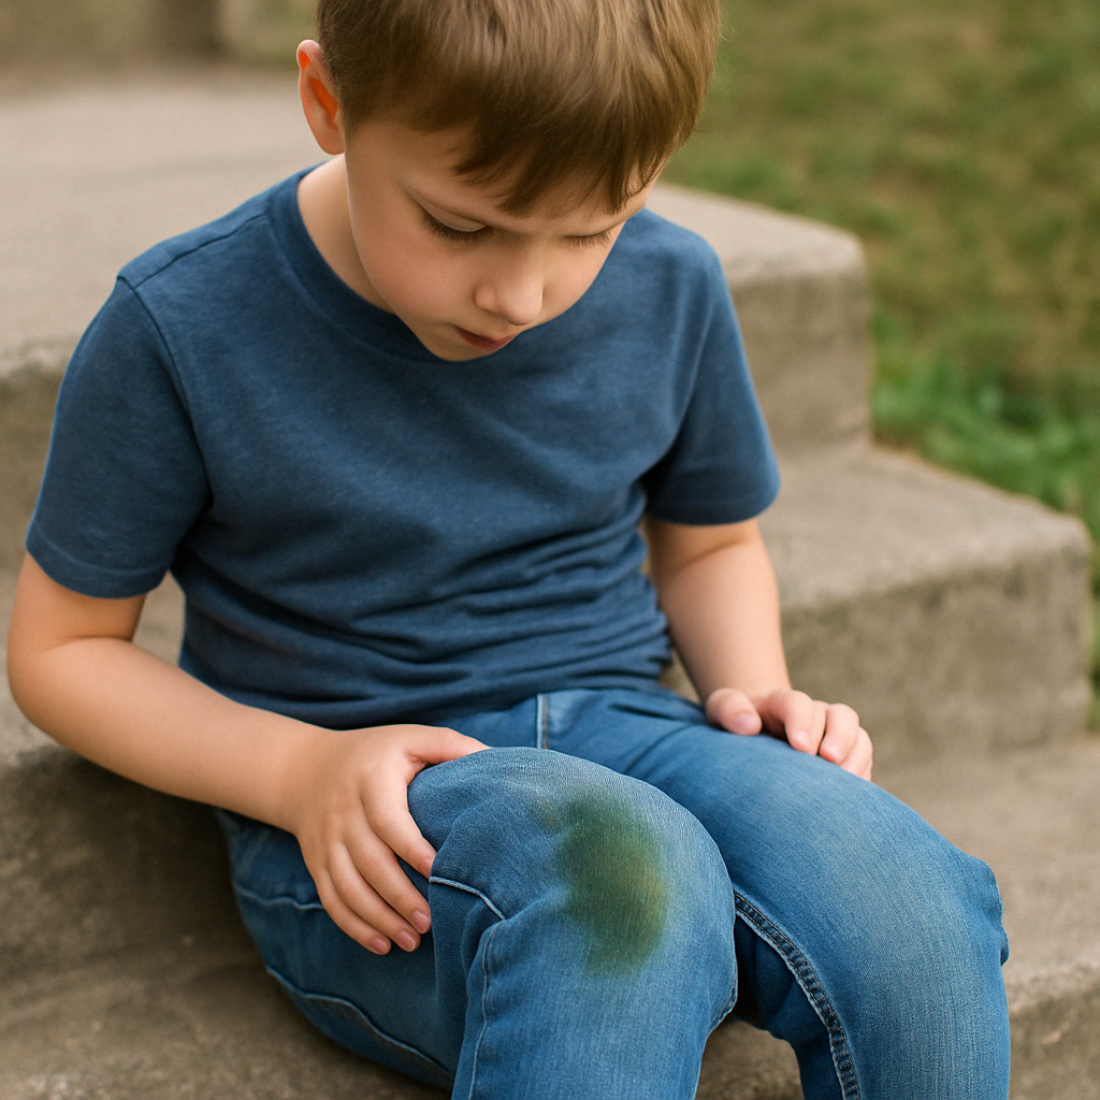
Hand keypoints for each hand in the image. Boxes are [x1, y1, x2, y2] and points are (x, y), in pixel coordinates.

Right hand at [282, 723, 486, 954]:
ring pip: (347, 888)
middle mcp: (343, 813)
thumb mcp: (410, 737)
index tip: (439, 872)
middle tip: (430, 922)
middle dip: (398, 896)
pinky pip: (331, 900)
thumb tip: (495, 757)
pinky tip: (382, 945)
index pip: (387, 820)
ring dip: (378, 919)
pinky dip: (354, 926)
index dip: (411, 848)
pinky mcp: (317, 863)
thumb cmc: (376, 753)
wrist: (307, 769)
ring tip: (412, 941)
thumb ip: (450, 745)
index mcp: (371, 780)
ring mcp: (326, 842)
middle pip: (368, 861)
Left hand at [705, 687, 872, 780]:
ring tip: (846, 779)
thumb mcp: (722, 709)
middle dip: (838, 737)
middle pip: (839, 715)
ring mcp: (833, 733)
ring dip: (856, 756)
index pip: (798, 703)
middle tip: (829, 761)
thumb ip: (729, 709)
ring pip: (858, 736)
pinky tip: (852, 792)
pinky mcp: (845, 754)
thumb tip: (748, 725)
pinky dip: (862, 772)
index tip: (800, 746)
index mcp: (782, 703)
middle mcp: (814, 714)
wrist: (754, 729)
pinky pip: (864, 759)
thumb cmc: (736, 721)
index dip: (802, 721)